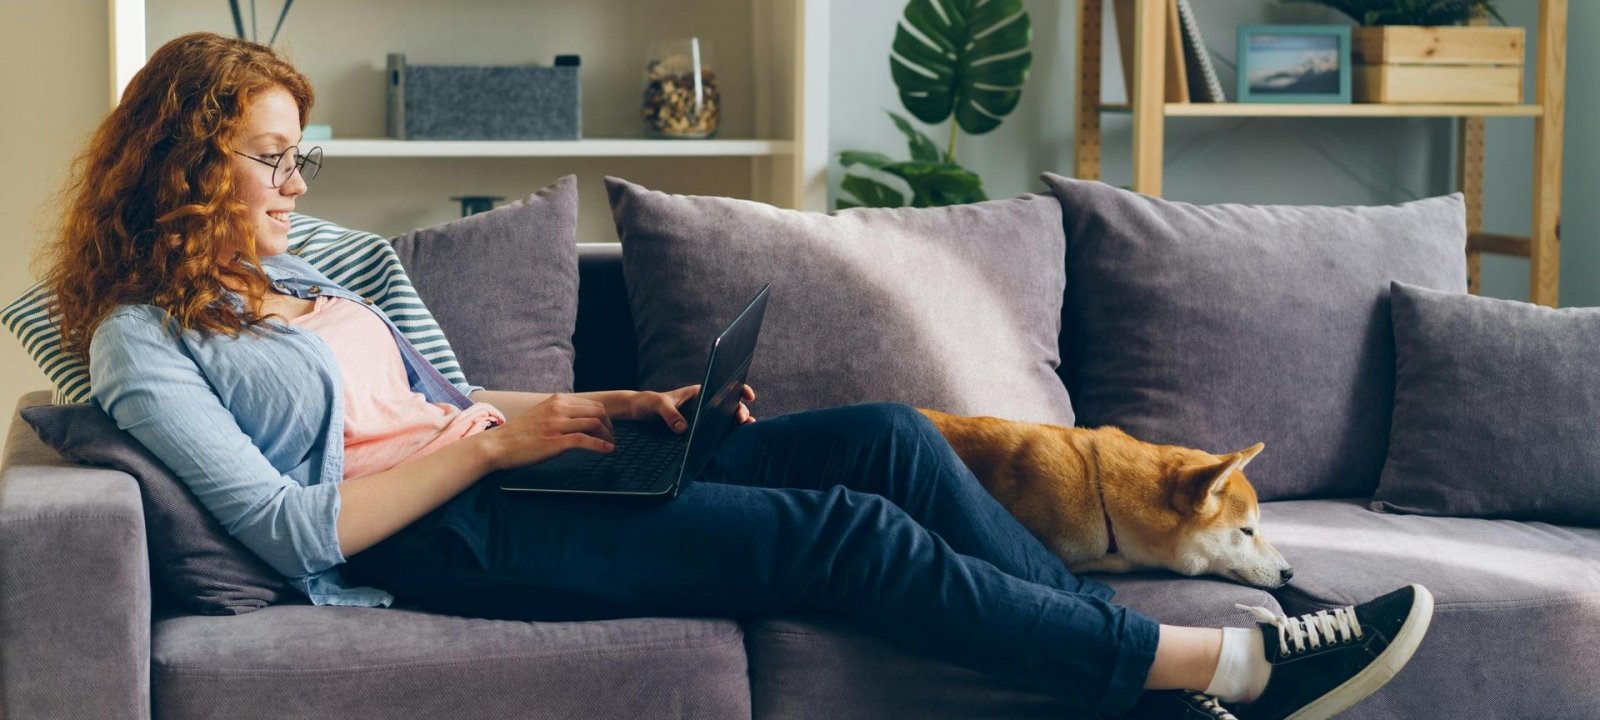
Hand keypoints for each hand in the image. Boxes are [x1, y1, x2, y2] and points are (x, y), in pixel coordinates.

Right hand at [480, 393, 613, 471]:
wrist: (497, 445)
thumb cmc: (518, 434)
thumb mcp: (541, 415)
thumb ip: (559, 414)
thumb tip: (579, 421)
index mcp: (557, 400)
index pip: (592, 403)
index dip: (606, 417)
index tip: (608, 430)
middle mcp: (559, 408)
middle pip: (598, 411)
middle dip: (610, 427)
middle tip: (613, 440)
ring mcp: (557, 424)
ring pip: (595, 424)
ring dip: (609, 437)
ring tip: (612, 448)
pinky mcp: (555, 441)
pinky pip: (585, 441)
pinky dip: (601, 446)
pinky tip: (609, 451)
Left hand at [617, 384, 757, 432]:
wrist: (637, 413)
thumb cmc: (648, 402)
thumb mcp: (657, 404)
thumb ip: (669, 414)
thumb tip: (684, 429)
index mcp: (697, 392)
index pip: (722, 386)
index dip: (739, 389)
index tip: (748, 395)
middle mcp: (702, 404)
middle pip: (728, 405)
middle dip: (739, 410)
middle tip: (742, 419)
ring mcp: (700, 419)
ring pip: (723, 420)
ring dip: (735, 424)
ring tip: (745, 428)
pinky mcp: (695, 432)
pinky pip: (712, 433)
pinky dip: (724, 436)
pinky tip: (731, 440)